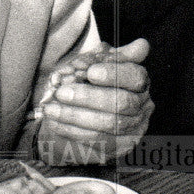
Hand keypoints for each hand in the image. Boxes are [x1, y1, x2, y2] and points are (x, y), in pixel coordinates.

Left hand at [37, 38, 154, 164]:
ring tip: (51, 108)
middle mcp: (142, 107)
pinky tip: (54, 122)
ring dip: (75, 116)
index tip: (90, 72)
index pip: (136, 77)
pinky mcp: (119, 148)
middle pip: (121, 104)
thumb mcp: (96, 64)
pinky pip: (97, 142)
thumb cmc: (89, 83)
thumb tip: (141, 45)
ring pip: (107, 125)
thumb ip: (111, 55)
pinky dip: (72, 131)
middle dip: (89, 98)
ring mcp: (133, 130)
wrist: (78, 112)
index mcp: (139, 82)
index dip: (114, 75)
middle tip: (62, 92)